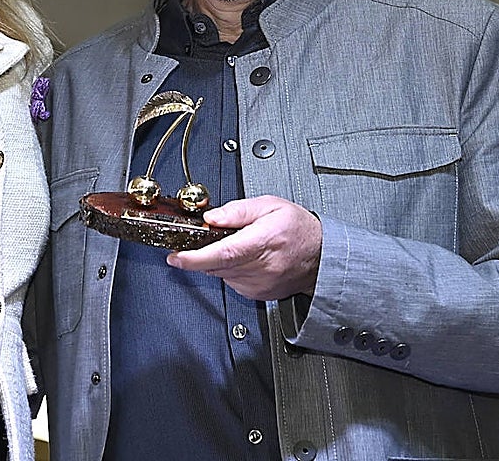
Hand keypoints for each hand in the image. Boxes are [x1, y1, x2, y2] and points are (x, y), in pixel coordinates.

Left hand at [166, 195, 321, 300]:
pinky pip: (231, 281)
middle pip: (216, 265)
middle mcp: (261, 267)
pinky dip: (229, 269)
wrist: (322, 256)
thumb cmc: (299, 229)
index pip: (223, 253)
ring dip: (218, 260)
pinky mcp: (257, 293)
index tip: (176, 257)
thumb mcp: (270, 205)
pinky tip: (244, 258)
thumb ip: (238, 211)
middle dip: (201, 253)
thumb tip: (212, 217)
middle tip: (203, 239)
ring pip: (221, 274)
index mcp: (264, 242)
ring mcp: (259, 284)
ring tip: (237, 244)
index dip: (195, 257)